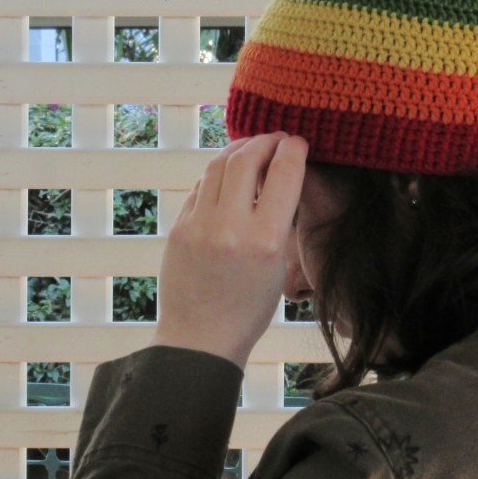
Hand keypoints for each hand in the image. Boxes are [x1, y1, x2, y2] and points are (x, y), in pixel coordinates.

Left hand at [149, 133, 307, 368]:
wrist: (200, 339)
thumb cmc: (249, 309)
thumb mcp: (278, 266)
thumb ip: (278, 221)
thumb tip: (278, 178)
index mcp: (265, 240)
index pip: (284, 174)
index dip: (294, 150)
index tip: (298, 142)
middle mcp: (230, 228)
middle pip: (246, 159)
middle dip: (265, 141)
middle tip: (276, 139)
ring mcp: (199, 226)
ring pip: (217, 166)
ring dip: (238, 150)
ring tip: (251, 149)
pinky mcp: (178, 230)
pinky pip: (200, 188)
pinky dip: (217, 175)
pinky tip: (228, 177)